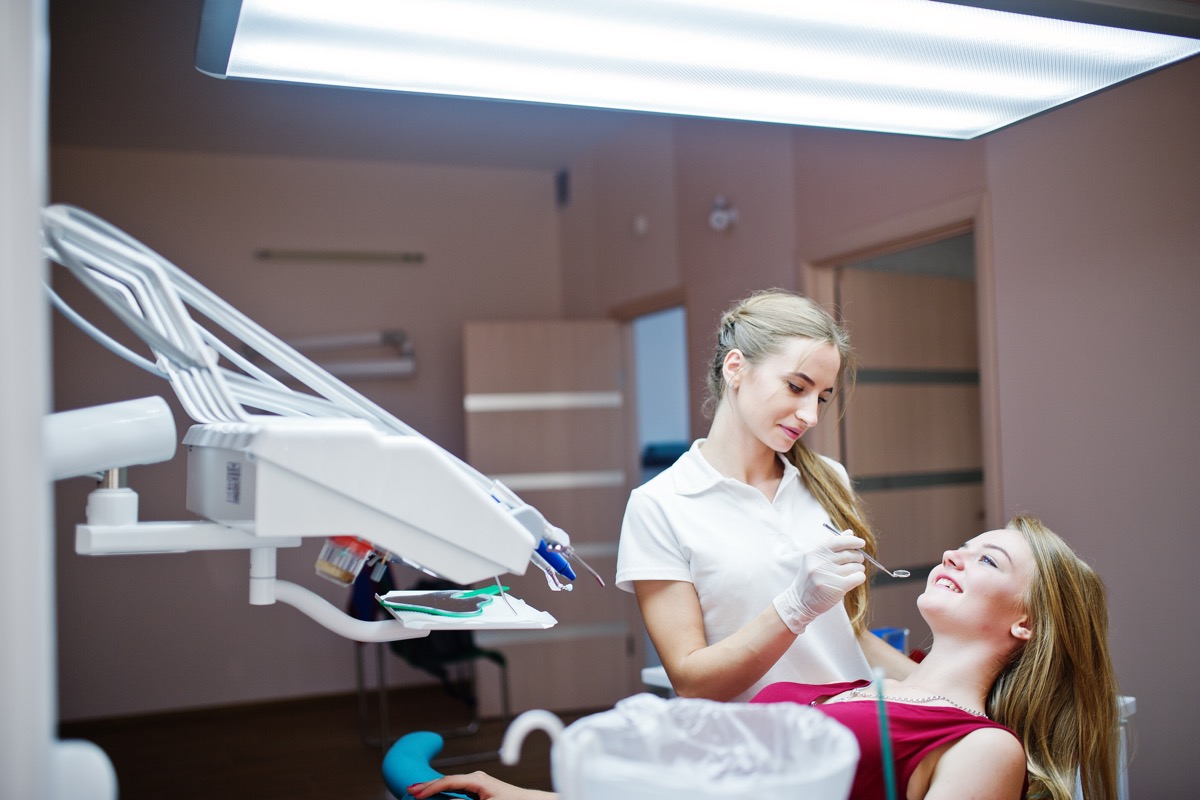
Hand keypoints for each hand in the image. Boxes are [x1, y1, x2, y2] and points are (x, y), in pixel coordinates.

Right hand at [407, 771, 556, 799]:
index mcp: (477, 779)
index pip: (447, 782)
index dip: (430, 788)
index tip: (415, 793)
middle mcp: (475, 778)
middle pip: (445, 782)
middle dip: (427, 787)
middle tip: (408, 791)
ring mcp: (476, 783)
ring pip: (450, 787)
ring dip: (434, 791)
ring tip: (417, 793)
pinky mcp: (477, 791)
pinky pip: (457, 791)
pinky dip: (444, 793)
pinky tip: (434, 796)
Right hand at [772, 532, 865, 633]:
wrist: (800, 601)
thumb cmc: (811, 578)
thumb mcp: (816, 559)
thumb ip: (832, 545)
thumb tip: (850, 533)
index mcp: (813, 552)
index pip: (837, 541)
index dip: (852, 541)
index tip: (861, 543)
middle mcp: (819, 562)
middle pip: (849, 554)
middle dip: (858, 556)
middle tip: (858, 559)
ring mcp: (827, 575)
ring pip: (855, 566)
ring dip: (859, 568)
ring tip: (854, 571)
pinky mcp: (837, 587)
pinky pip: (858, 577)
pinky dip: (860, 577)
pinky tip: (855, 579)